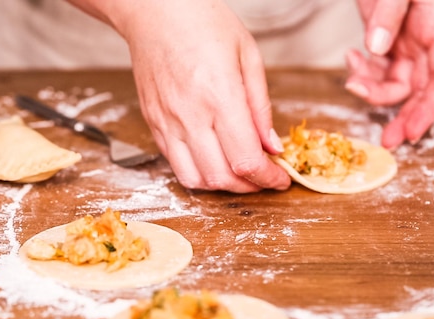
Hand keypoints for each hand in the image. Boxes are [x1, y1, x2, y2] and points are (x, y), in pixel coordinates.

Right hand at [72, 0, 290, 192]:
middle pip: (221, 177)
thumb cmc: (202, 22)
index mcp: (219, 95)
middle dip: (250, 186)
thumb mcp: (248, 55)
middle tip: (264, 178)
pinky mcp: (153, 123)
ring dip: (222, 185)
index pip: (245, 159)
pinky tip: (213, 159)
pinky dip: (198, 173)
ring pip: (195, 179)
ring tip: (238, 173)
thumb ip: (260, 106)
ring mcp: (167, 122)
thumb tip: (272, 146)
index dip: (268, 178)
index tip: (280, 179)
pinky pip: (174, 164)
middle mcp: (190, 115)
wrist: (155, 12)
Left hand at [346, 0, 433, 148]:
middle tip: (386, 139)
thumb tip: (376, 47)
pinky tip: (351, 60)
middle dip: (404, 115)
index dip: (430, 108)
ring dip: (373, 90)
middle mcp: (424, 39)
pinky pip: (377, 66)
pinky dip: (362, 71)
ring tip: (353, 81)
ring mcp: (404, 40)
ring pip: (394, 81)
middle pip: (419, 88)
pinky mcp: (384, 37)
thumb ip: (388, 15)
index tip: (412, 132)